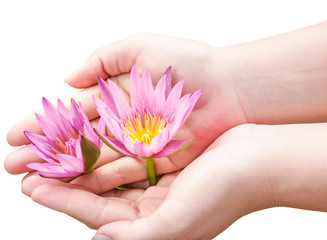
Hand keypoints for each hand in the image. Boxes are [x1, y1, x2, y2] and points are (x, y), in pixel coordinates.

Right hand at [5, 33, 247, 179]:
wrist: (230, 87)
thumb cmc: (189, 62)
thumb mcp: (139, 47)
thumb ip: (102, 61)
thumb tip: (67, 79)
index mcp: (117, 93)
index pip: (71, 112)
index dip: (43, 123)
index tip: (15, 136)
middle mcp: (124, 120)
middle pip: (77, 140)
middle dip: (45, 152)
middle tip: (12, 165)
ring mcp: (138, 142)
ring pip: (94, 159)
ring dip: (63, 170)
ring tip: (32, 181)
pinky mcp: (155, 159)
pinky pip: (120, 172)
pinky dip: (95, 180)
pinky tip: (71, 187)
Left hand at [22, 125, 275, 239]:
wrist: (260, 159)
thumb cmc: (227, 191)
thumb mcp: (180, 221)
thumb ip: (139, 237)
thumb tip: (99, 239)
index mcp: (154, 228)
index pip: (98, 216)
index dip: (64, 200)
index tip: (34, 187)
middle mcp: (153, 210)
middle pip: (99, 196)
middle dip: (66, 182)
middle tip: (33, 168)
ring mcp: (160, 185)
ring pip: (111, 175)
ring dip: (84, 163)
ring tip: (57, 151)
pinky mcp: (167, 164)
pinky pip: (130, 157)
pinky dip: (110, 149)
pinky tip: (93, 138)